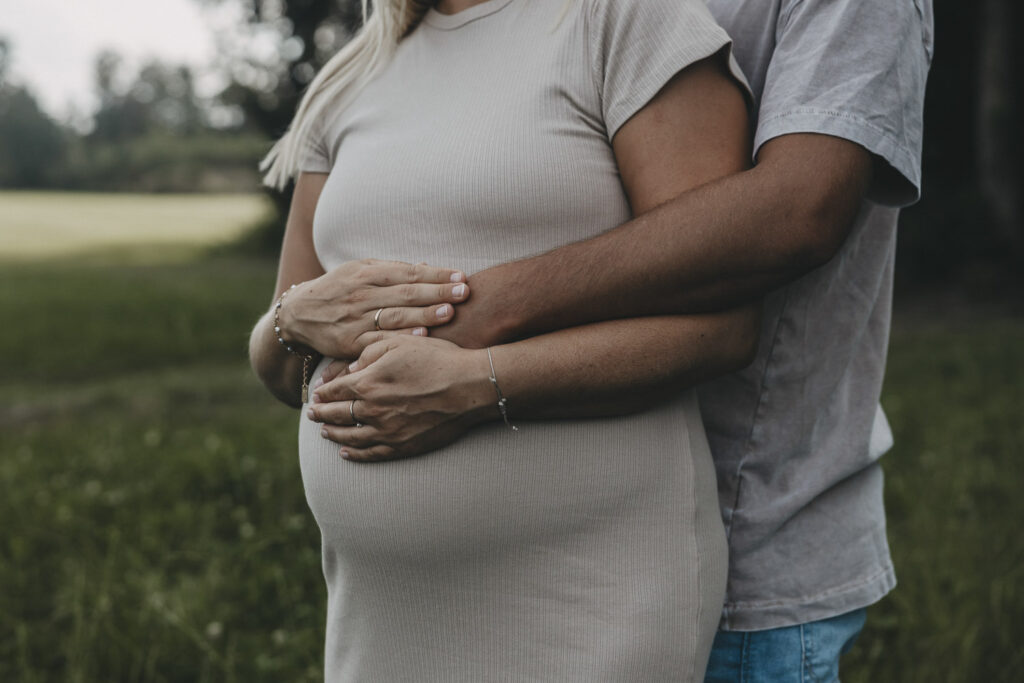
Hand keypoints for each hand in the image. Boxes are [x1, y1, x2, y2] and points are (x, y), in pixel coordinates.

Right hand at [278, 259, 469, 358]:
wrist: (298, 314)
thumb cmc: (338, 290)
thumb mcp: (360, 272)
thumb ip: (392, 271)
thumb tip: (427, 267)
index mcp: (366, 273)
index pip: (408, 273)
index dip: (435, 275)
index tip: (461, 277)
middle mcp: (362, 294)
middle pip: (405, 293)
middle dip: (437, 292)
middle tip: (464, 292)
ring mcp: (355, 318)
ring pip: (395, 315)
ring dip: (424, 314)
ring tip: (449, 312)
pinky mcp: (350, 341)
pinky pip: (379, 339)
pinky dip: (400, 337)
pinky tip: (421, 336)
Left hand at [307, 336, 495, 461]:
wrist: (469, 386)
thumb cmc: (437, 358)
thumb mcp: (399, 342)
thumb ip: (368, 351)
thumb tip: (350, 368)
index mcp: (368, 383)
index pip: (335, 390)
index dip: (323, 392)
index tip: (316, 394)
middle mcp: (372, 410)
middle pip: (337, 415)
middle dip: (321, 414)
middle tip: (312, 414)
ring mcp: (387, 432)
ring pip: (350, 437)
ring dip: (334, 435)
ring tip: (324, 433)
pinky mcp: (403, 446)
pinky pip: (372, 454)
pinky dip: (355, 454)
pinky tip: (346, 453)